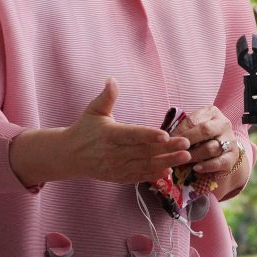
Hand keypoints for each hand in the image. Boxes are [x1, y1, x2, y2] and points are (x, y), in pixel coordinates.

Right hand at [65, 77, 191, 183]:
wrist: (69, 156)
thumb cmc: (85, 129)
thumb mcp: (94, 110)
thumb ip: (107, 96)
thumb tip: (112, 78)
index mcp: (109, 135)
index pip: (132, 135)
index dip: (149, 136)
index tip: (165, 135)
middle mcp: (114, 153)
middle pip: (143, 152)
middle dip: (166, 149)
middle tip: (186, 144)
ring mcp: (117, 167)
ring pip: (144, 166)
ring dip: (166, 162)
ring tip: (185, 157)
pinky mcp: (119, 177)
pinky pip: (139, 176)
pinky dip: (154, 175)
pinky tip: (170, 171)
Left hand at [170, 105, 237, 174]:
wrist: (223, 151)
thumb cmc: (202, 138)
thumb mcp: (194, 129)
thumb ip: (182, 131)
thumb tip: (164, 138)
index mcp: (211, 113)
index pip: (193, 120)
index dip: (178, 131)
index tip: (166, 141)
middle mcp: (223, 124)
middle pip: (204, 131)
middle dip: (186, 142)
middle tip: (173, 151)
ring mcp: (230, 140)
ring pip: (211, 148)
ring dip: (194, 156)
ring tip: (182, 161)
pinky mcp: (232, 157)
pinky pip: (219, 162)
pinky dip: (206, 166)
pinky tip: (196, 168)